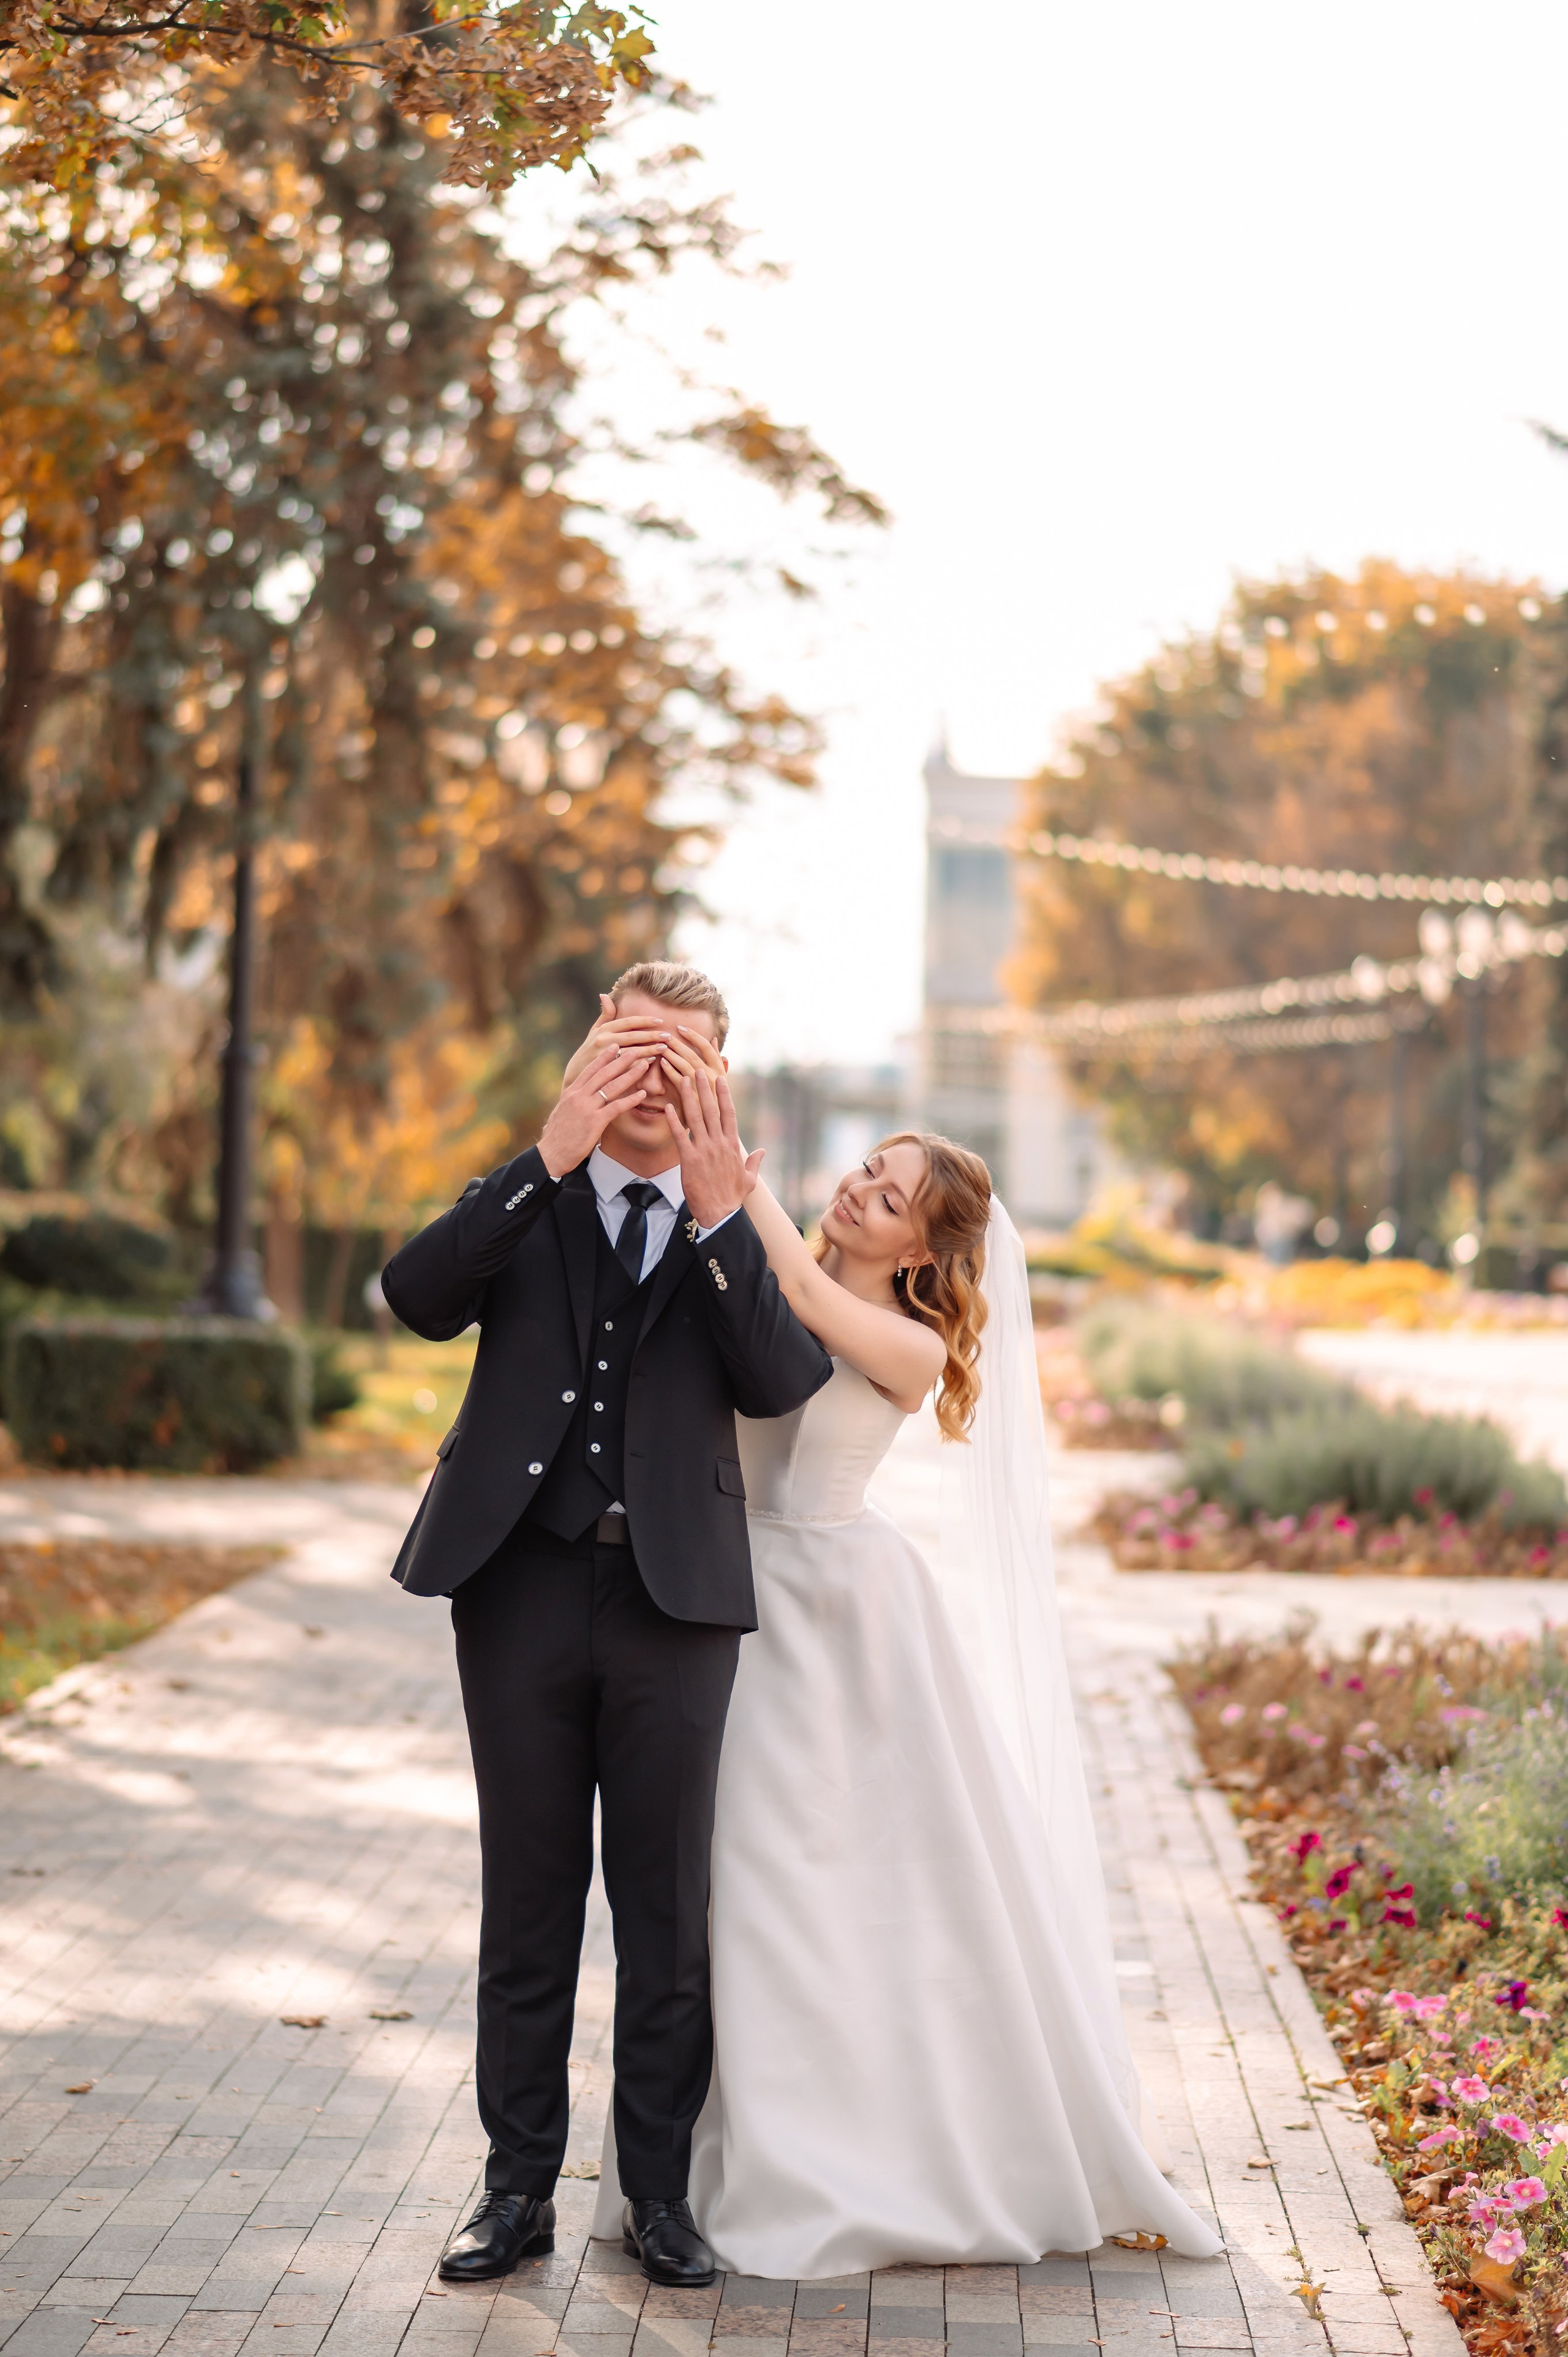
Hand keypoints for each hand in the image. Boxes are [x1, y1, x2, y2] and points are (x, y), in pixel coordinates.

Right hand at [537, 1043, 653, 1178]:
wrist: (550, 1154)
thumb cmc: (557, 1137)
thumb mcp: (562, 1112)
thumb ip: (572, 1101)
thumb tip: (579, 1094)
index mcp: (571, 1093)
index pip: (589, 1070)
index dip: (603, 1057)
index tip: (615, 1046)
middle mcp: (579, 1096)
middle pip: (603, 1073)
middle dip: (621, 1060)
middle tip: (636, 1049)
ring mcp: (587, 1108)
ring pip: (612, 1087)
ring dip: (630, 1075)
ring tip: (644, 1065)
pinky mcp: (595, 1122)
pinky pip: (616, 1107)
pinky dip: (630, 1099)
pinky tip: (642, 1094)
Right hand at [562, 993, 674, 1086]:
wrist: (576, 1075)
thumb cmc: (589, 1051)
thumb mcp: (594, 1032)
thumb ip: (605, 1015)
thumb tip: (605, 995)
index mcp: (603, 1030)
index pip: (628, 1022)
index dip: (645, 1021)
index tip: (660, 1021)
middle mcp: (604, 1040)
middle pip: (633, 1036)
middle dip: (652, 1035)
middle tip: (668, 1035)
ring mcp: (605, 1056)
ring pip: (632, 1051)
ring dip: (649, 1049)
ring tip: (664, 1048)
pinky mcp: (606, 1070)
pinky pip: (627, 1066)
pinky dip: (640, 1063)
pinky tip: (652, 1061)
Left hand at [661, 1055, 762, 1226]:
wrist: (721, 1214)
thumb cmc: (733, 1197)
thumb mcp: (749, 1179)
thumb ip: (755, 1162)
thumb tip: (763, 1150)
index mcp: (732, 1145)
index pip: (729, 1113)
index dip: (724, 1094)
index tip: (720, 1078)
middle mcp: (719, 1143)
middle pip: (712, 1109)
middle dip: (704, 1088)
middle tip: (698, 1069)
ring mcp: (705, 1150)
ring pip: (696, 1118)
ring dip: (689, 1097)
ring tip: (683, 1079)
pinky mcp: (690, 1160)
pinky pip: (681, 1136)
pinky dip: (674, 1121)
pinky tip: (668, 1107)